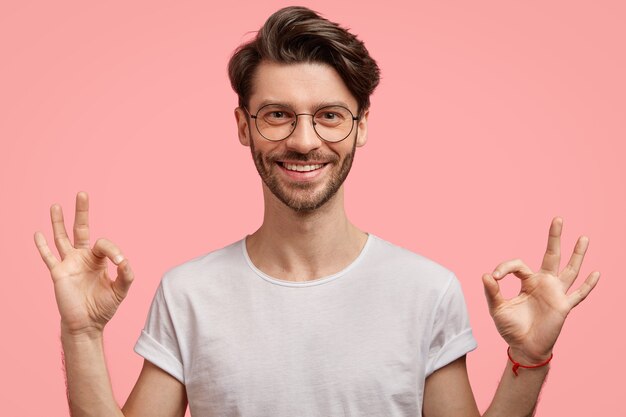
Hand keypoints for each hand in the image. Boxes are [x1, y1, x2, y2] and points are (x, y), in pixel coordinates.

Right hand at [34, 192, 133, 335]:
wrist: (87, 324)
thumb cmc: (103, 307)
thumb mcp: (120, 290)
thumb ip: (126, 275)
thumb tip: (125, 260)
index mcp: (99, 260)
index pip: (105, 245)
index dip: (114, 251)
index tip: (120, 263)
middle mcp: (83, 258)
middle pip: (81, 229)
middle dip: (81, 212)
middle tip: (82, 193)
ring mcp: (69, 264)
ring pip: (62, 238)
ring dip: (58, 222)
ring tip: (56, 205)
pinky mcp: (58, 273)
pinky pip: (49, 258)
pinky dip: (43, 247)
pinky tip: (38, 234)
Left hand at [482, 217, 599, 363]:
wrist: (523, 347)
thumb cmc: (510, 328)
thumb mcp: (497, 309)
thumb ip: (492, 292)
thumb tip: (486, 275)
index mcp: (527, 282)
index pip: (518, 265)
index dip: (505, 267)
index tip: (494, 276)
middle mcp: (543, 284)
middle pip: (551, 256)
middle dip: (554, 238)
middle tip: (557, 218)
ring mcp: (555, 294)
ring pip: (569, 270)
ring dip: (577, 254)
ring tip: (583, 237)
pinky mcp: (563, 307)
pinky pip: (578, 295)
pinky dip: (587, 285)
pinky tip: (596, 273)